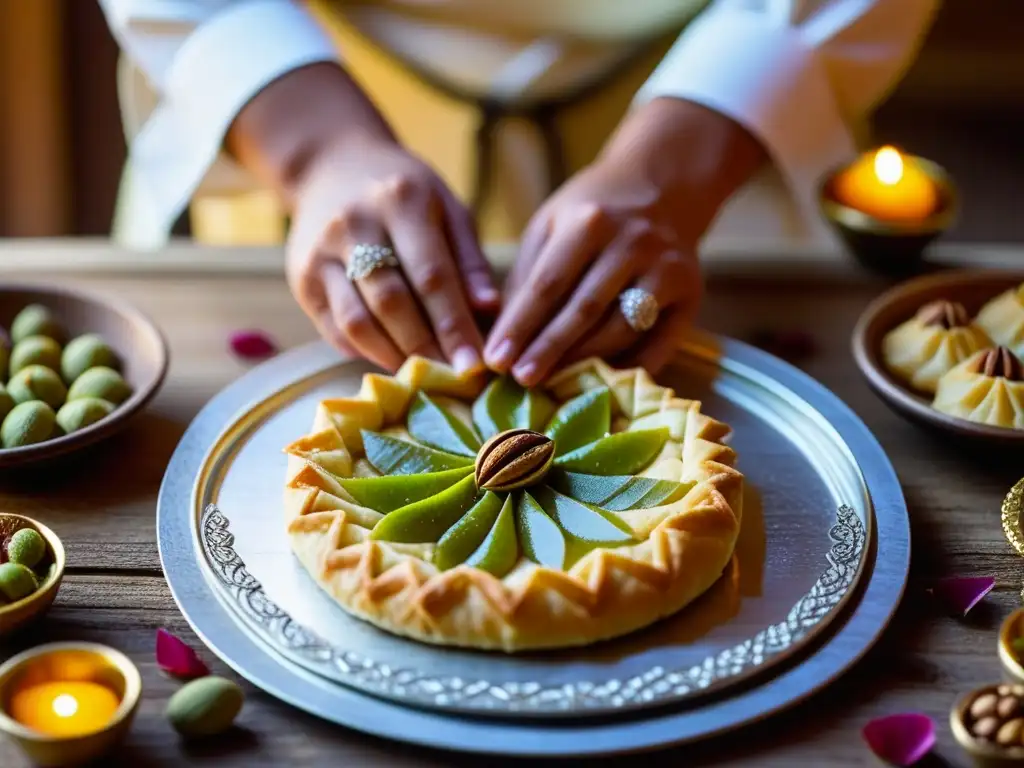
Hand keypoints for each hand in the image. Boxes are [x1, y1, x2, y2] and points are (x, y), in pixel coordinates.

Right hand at [286, 133, 498, 372]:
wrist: (331, 167)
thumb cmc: (406, 193)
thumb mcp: (447, 208)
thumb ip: (470, 260)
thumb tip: (490, 311)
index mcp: (400, 201)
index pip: (431, 277)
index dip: (454, 326)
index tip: (476, 365)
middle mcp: (354, 224)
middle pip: (392, 303)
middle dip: (427, 348)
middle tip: (454, 378)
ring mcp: (320, 253)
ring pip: (357, 322)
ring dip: (394, 356)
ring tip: (425, 374)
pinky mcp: (302, 279)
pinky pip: (335, 329)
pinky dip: (366, 351)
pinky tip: (393, 357)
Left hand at [484, 98, 764, 385]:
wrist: (665, 185)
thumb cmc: (594, 210)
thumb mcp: (551, 222)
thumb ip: (527, 272)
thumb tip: (503, 333)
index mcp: (590, 222)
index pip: (548, 284)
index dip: (520, 326)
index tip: (495, 360)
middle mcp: (633, 243)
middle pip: (584, 310)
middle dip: (549, 350)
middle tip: (521, 380)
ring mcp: (666, 269)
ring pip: (621, 330)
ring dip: (584, 362)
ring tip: (553, 383)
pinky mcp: (690, 293)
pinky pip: (659, 343)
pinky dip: (630, 368)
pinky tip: (602, 384)